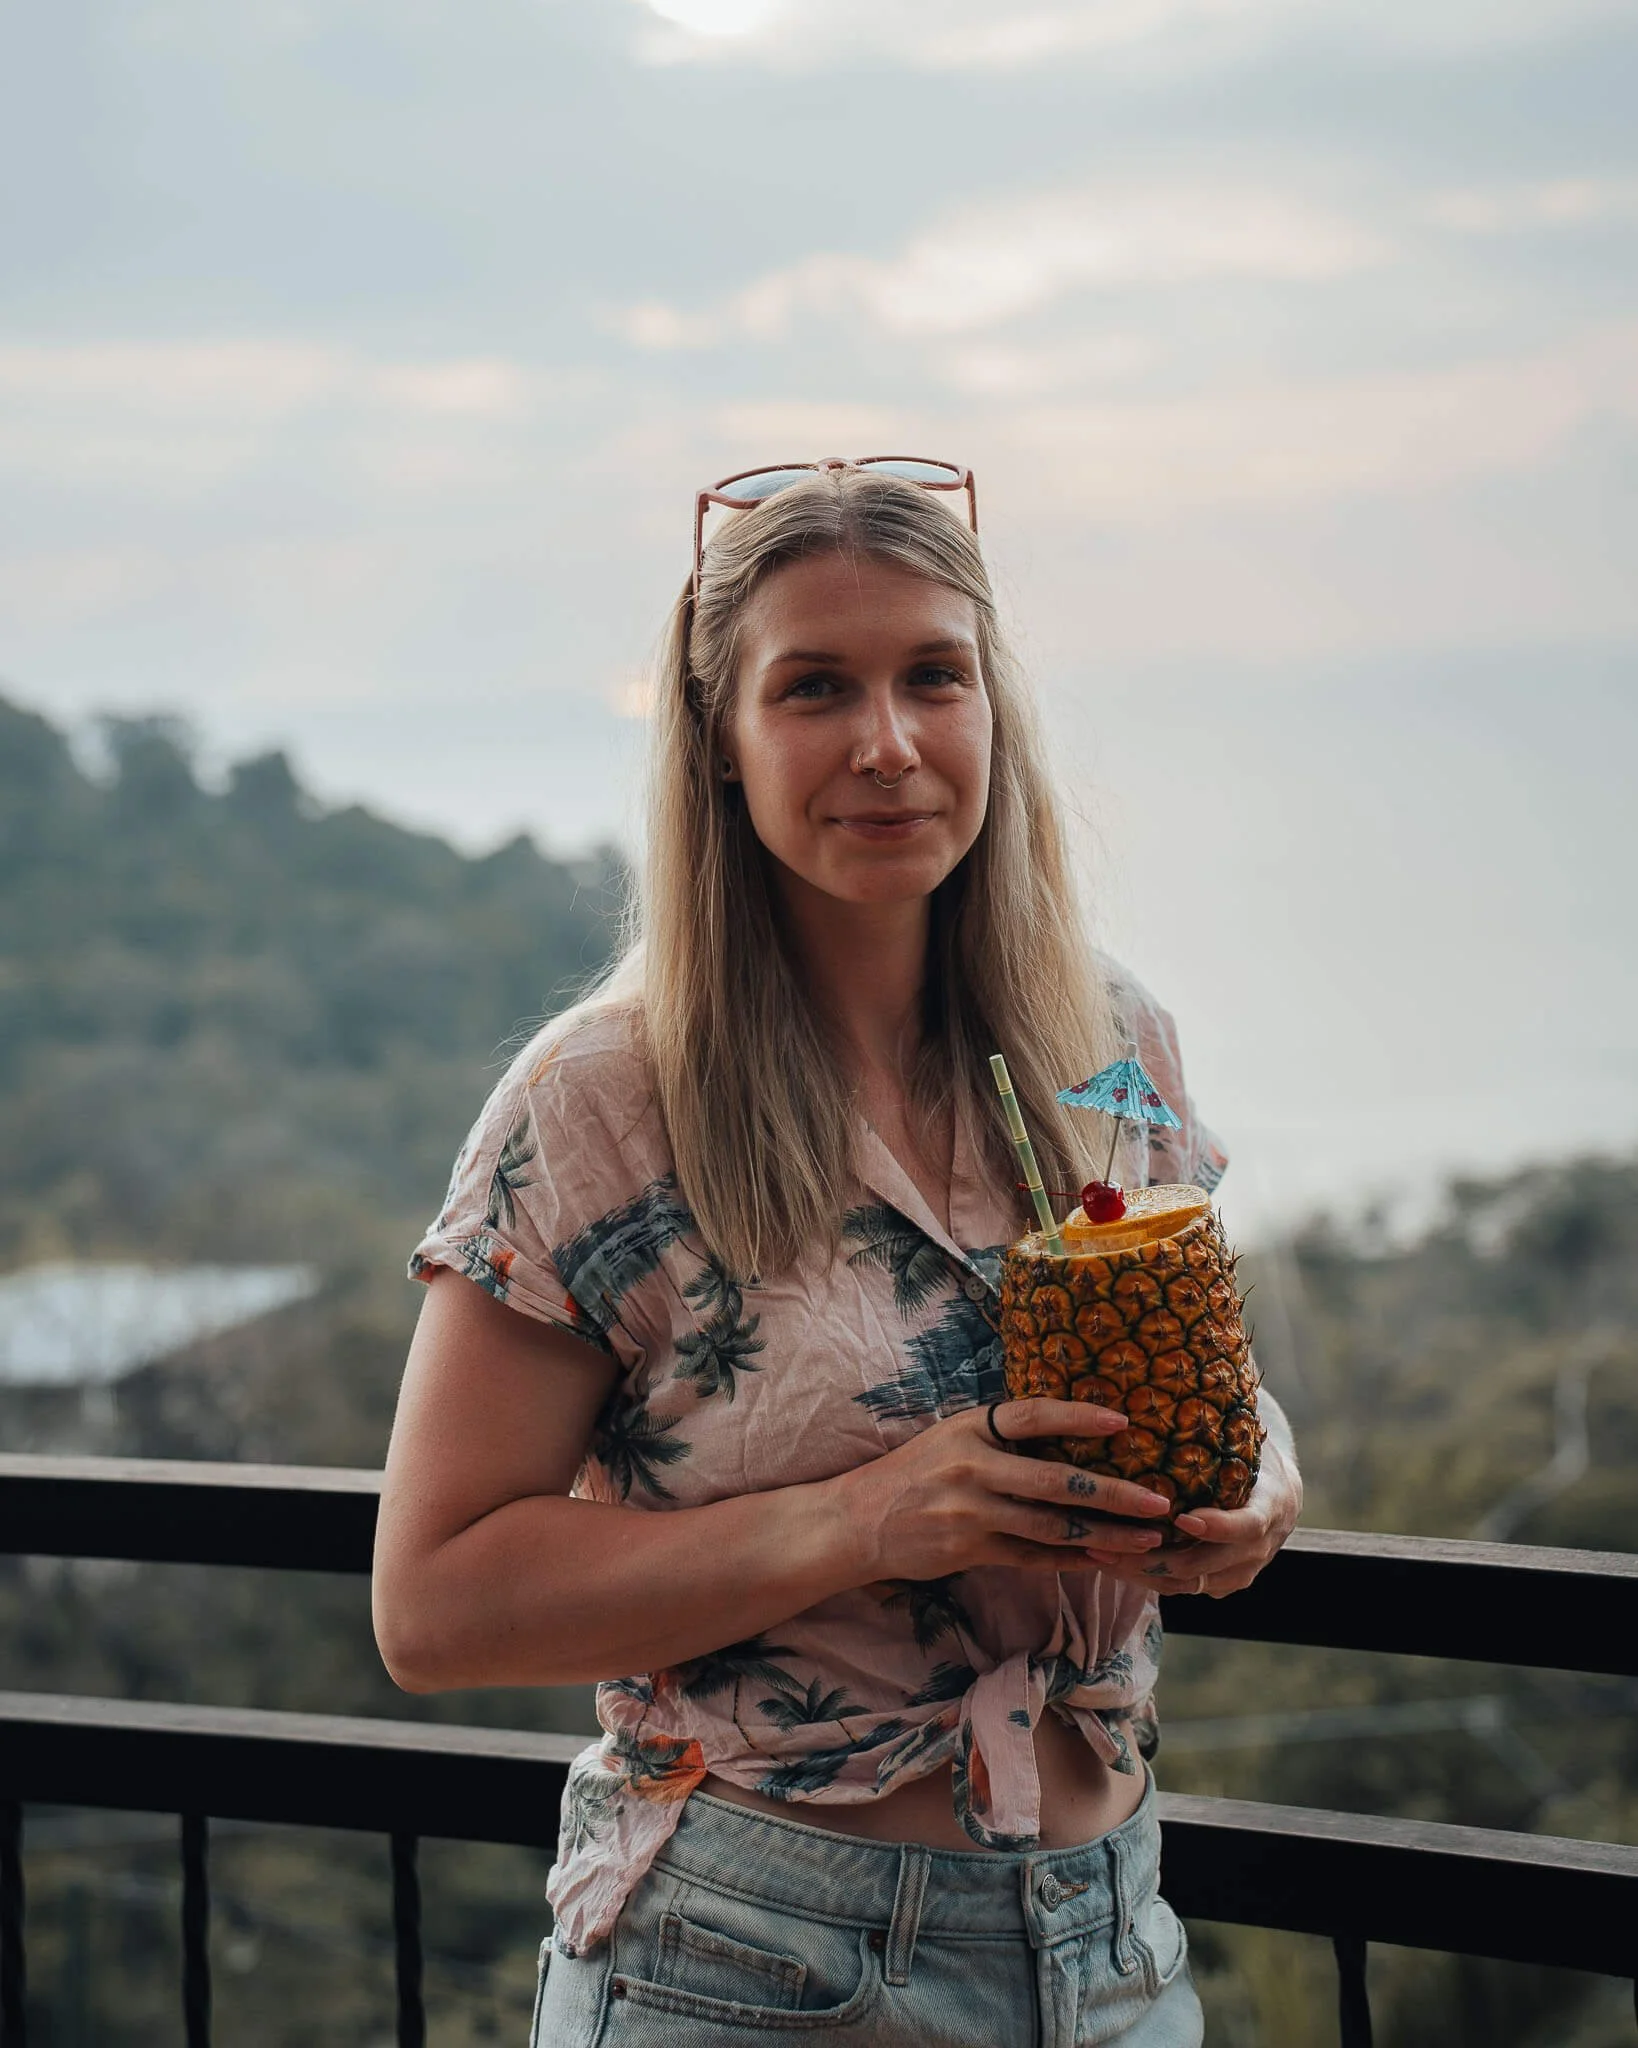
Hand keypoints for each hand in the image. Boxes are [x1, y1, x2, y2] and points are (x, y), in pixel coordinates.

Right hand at [835, 1398, 1175, 1585]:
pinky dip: (1071, 1560)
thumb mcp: (951, 1438)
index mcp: (970, 1429)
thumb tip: (1066, 1435)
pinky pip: (1032, 1557)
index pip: (1032, 1416)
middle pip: (1056, 1480)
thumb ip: (1000, 1437)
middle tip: (1159, 1501)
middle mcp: (972, 1467)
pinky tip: (1104, 1560)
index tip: (1123, 1421)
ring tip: (1145, 1538)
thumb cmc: (914, 1473)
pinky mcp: (969, 1549)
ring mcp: (971, 1512)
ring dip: (1104, 1534)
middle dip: (1113, 1493)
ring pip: (1051, 1526)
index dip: (1078, 1416)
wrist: (859, 1520)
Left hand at [1078, 1435, 1303, 1597]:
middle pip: (1207, 1565)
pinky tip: (1112, 1561)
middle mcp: (1260, 1546)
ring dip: (1142, 1573)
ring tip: (1098, 1553)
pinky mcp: (1222, 1582)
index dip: (1217, 1527)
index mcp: (1271, 1506)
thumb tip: (1186, 1377)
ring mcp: (1242, 1570)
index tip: (1182, 1519)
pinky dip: (1147, 1579)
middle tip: (1110, 1542)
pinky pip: (1183, 1590)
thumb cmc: (1250, 1452)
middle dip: (1156, 1558)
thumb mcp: (1247, 1436)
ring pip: (1189, 1584)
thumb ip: (1221, 1426)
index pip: (1247, 1525)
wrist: (1277, 1489)